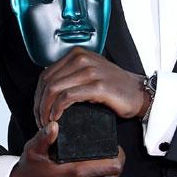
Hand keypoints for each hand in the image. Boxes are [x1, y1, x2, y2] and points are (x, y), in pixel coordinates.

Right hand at [6, 121, 125, 176]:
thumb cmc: (29, 171)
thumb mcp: (33, 150)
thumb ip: (45, 137)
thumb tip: (55, 125)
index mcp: (76, 173)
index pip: (113, 165)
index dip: (118, 153)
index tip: (113, 144)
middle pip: (115, 173)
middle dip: (115, 160)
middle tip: (109, 148)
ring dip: (109, 170)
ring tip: (102, 157)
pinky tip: (93, 168)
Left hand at [35, 47, 149, 126]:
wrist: (138, 93)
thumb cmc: (114, 87)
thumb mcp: (89, 74)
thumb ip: (70, 75)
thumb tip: (47, 91)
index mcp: (77, 54)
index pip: (46, 74)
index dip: (38, 95)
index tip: (38, 110)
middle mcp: (82, 58)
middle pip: (47, 82)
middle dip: (39, 104)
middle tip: (40, 120)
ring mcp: (90, 71)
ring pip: (54, 89)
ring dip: (46, 109)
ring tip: (47, 122)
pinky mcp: (97, 86)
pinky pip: (67, 97)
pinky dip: (58, 109)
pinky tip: (57, 118)